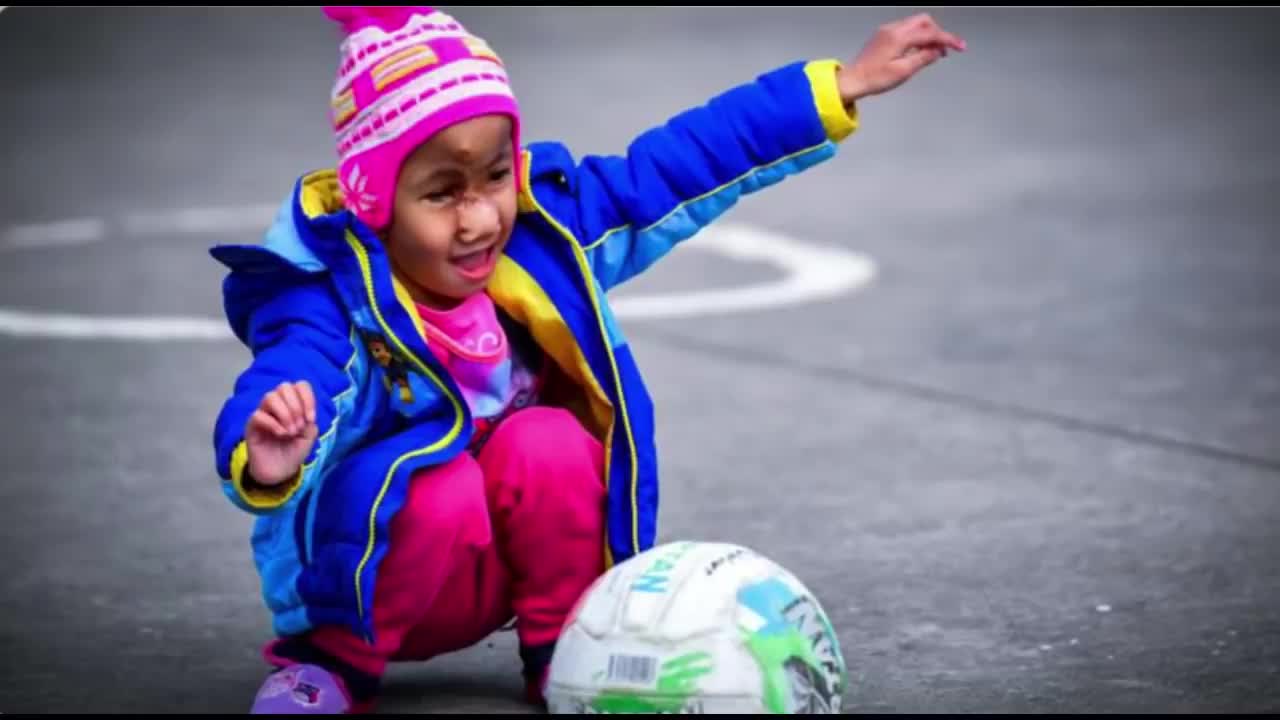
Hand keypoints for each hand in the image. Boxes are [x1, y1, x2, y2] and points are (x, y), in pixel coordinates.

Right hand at [245, 381, 317, 486]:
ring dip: (285, 414)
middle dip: (296, 406)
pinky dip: (274, 424)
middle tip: (299, 427)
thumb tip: (304, 412)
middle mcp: (277, 405)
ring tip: (291, 432)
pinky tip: (281, 435)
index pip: (300, 385)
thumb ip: (309, 420)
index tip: (311, 419)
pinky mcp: (251, 426)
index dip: (307, 398)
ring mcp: (263, 413)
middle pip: (284, 386)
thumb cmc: (293, 451)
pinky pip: (259, 415)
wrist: (280, 471)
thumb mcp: (309, 436)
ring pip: (270, 397)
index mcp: (293, 404)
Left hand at [838, 13, 965, 103]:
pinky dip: (916, 37)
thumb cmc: (874, 78)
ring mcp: (887, 30)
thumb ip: (923, 58)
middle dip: (937, 33)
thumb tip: (938, 51)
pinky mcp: (883, 35)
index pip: (931, 33)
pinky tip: (918, 51)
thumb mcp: (903, 72)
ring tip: (932, 53)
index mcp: (899, 37)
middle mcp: (893, 29)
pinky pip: (906, 29)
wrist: (853, 80)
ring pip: (915, 24)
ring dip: (927, 35)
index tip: (961, 46)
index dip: (948, 39)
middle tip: (943, 50)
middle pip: (924, 21)